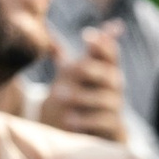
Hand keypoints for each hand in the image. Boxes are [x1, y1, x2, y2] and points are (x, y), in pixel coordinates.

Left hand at [38, 26, 127, 142]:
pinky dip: (85, 120)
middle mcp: (114, 85)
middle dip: (89, 70)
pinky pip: (102, 122)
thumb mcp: (71, 73)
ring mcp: (115, 105)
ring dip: (80, 96)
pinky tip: (67, 120)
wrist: (92, 128)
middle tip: (68, 69)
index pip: (110, 51)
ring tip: (57, 96)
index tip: (86, 35)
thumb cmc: (81, 93)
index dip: (101, 43)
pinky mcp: (112, 125)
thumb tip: (43, 29)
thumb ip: (60, 54)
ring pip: (103, 99)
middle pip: (108, 73)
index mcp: (106, 67)